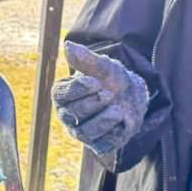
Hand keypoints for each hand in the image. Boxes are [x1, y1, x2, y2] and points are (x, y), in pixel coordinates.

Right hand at [52, 41, 148, 156]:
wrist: (131, 95)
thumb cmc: (111, 78)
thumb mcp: (101, 66)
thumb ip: (85, 59)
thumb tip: (68, 46)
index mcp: (62, 95)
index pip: (60, 95)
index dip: (77, 89)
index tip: (95, 82)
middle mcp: (67, 115)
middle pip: (73, 113)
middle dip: (93, 103)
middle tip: (109, 93)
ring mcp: (81, 132)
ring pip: (86, 132)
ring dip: (103, 120)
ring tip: (119, 110)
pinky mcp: (98, 144)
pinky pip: (102, 144)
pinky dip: (114, 134)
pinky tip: (124, 122)